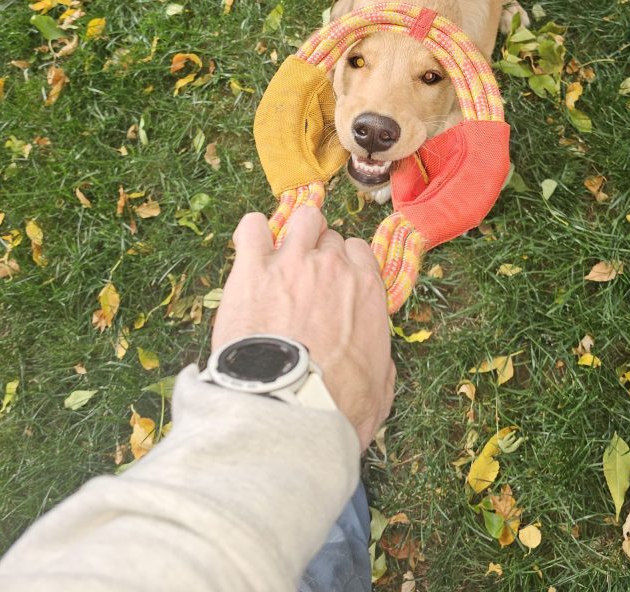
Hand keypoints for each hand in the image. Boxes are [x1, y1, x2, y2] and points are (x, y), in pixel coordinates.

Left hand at [212, 205, 394, 450]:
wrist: (288, 410)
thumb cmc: (336, 406)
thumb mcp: (379, 389)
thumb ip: (381, 364)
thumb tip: (379, 363)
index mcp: (366, 289)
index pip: (358, 252)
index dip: (344, 265)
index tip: (333, 282)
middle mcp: (333, 266)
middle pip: (328, 237)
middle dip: (317, 252)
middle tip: (303, 278)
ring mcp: (292, 262)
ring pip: (301, 220)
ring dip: (293, 232)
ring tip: (279, 252)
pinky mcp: (253, 269)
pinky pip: (252, 228)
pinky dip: (252, 233)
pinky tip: (248, 250)